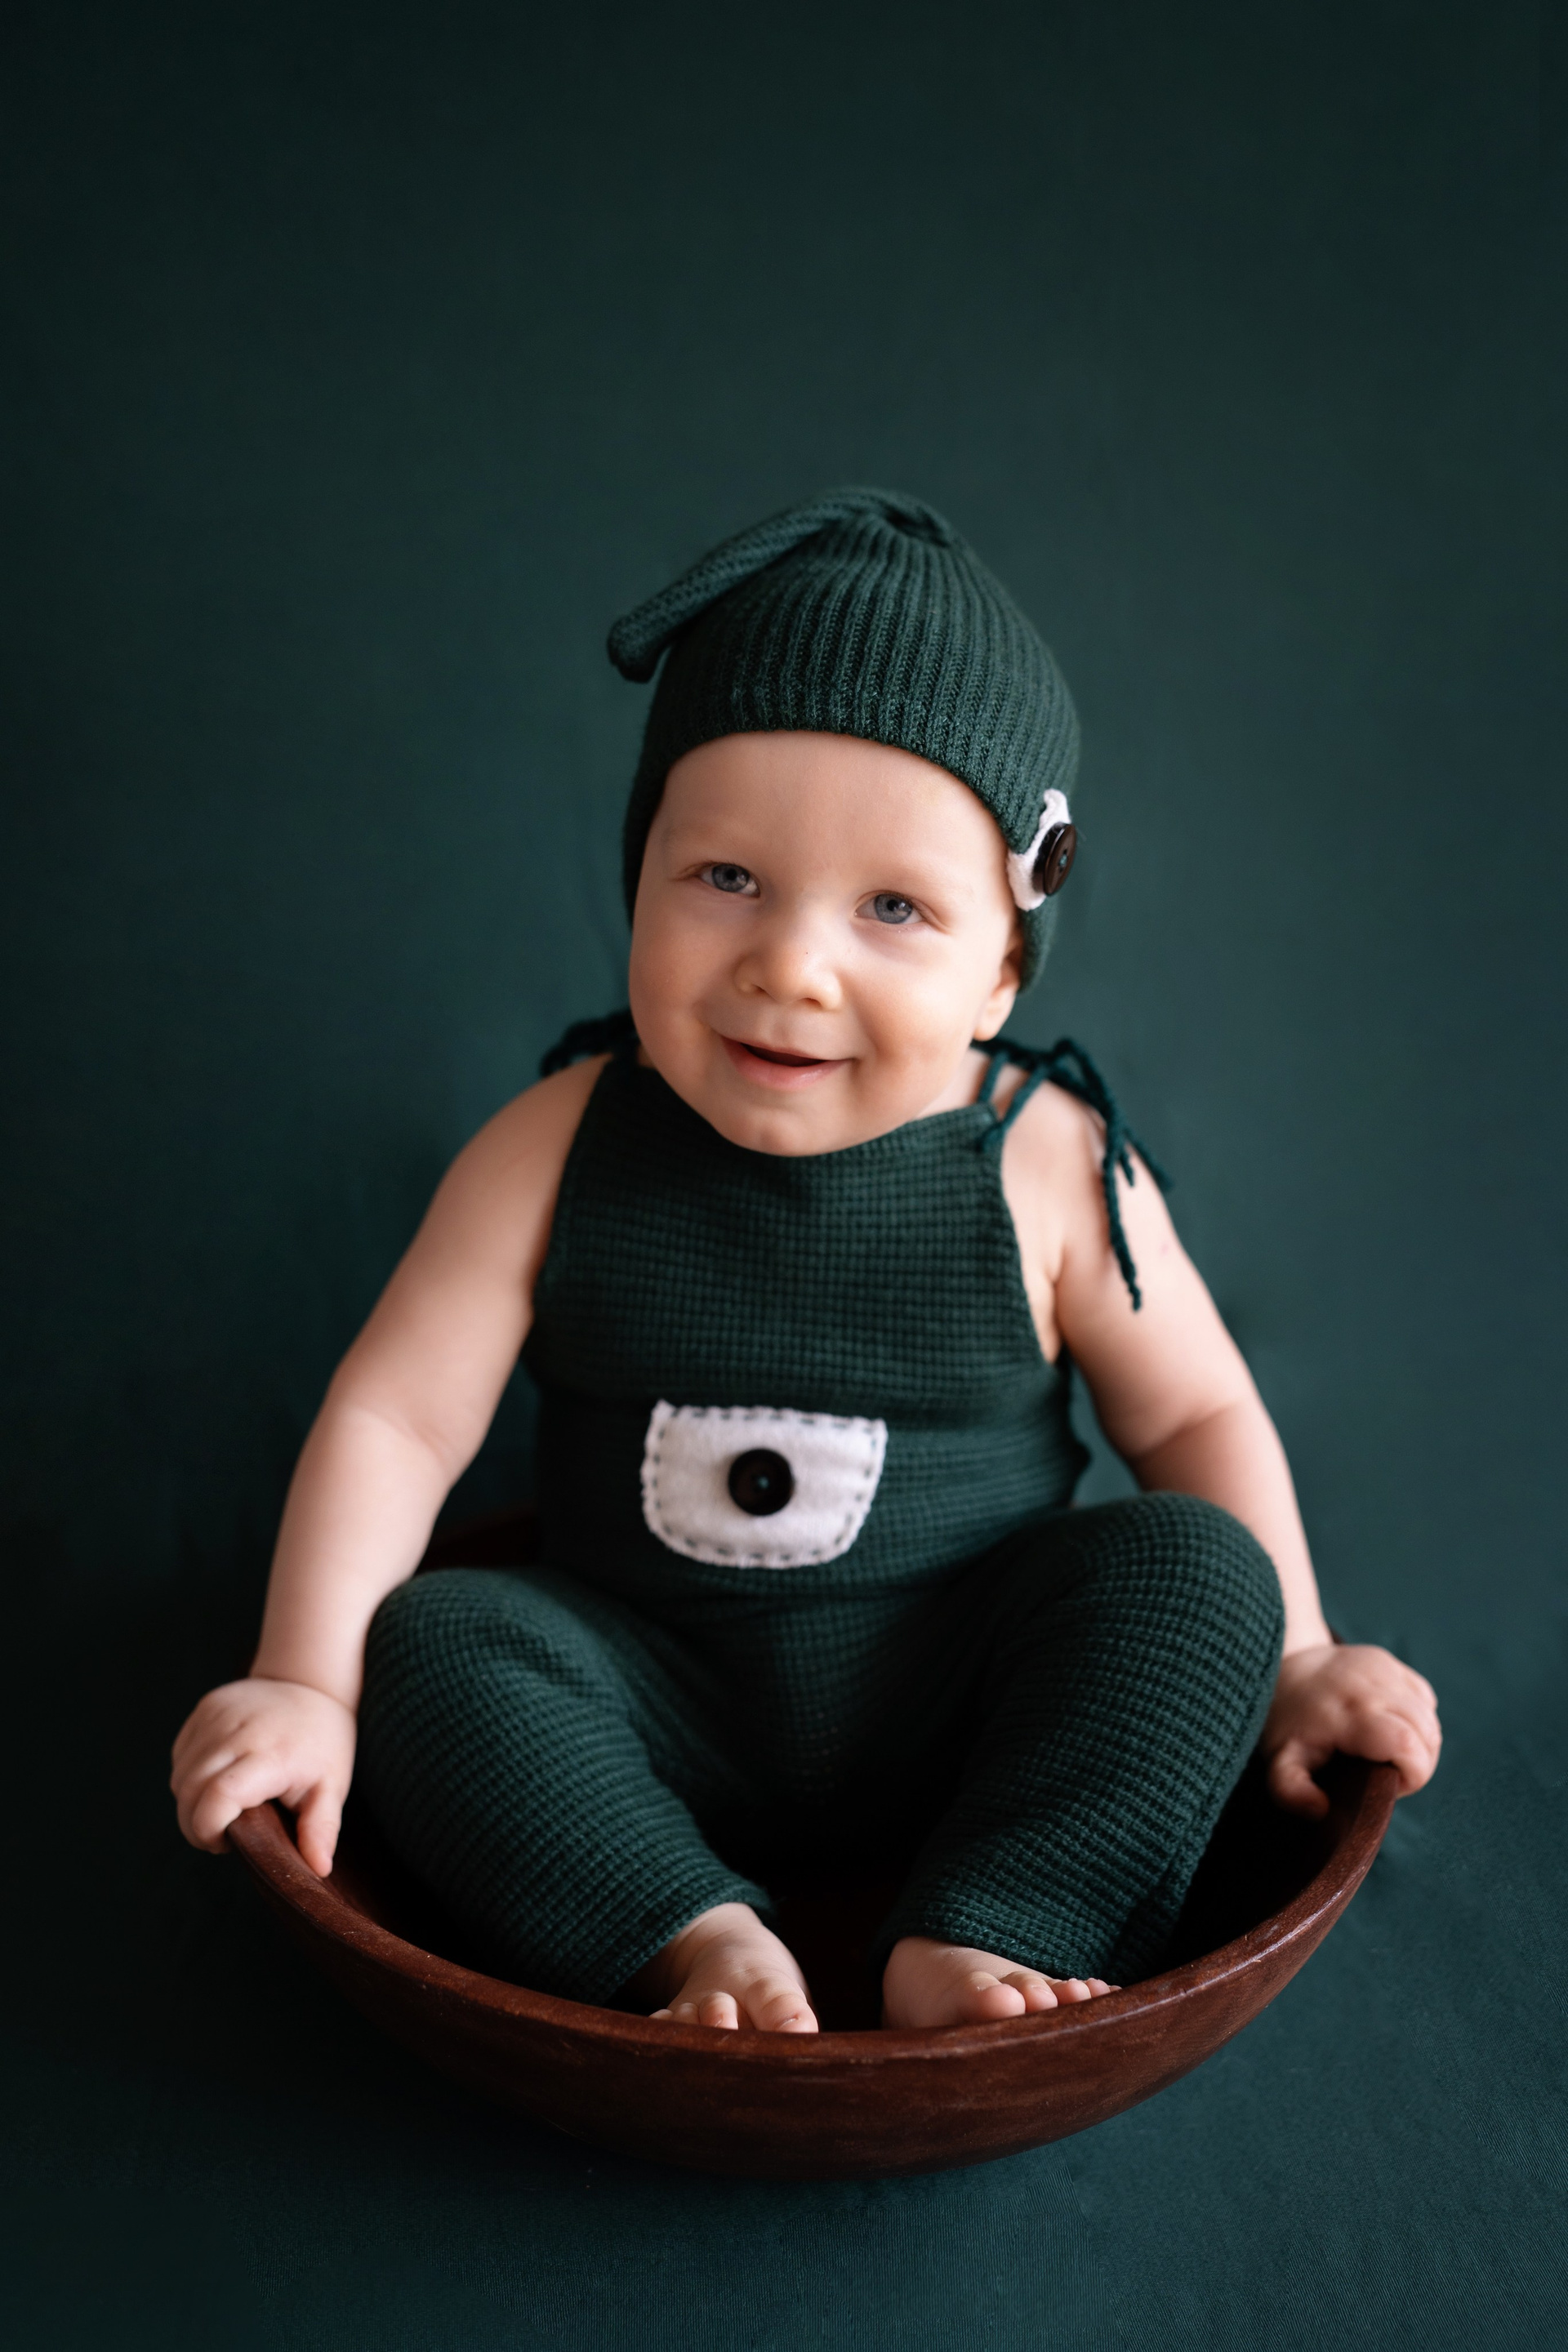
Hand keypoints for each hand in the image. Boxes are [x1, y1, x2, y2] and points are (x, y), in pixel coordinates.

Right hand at [171, 1677, 355, 1875]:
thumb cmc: (322, 1742)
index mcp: (271, 1755)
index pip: (219, 1797)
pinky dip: (189, 1777)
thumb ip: (321, 1828)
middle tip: (223, 1834)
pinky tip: (215, 1781)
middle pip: (190, 1791)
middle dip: (196, 1825)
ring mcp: (218, 1715)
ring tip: (223, 1808)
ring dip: (191, 1802)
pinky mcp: (206, 1707)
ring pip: (180, 1776)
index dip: (209, 1830)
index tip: (227, 1844)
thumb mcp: (331, 1787)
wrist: (310, 1684)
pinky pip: (180, 1756)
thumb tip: (319, 1869)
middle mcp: (239, 1731)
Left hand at [1261, 1642, 1440, 1816]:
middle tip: (1390, 1774)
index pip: (1408, 1744)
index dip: (1412, 1774)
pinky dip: (1420, 1718)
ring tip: (1392, 1755)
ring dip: (1423, 1743)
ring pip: (1429, 1716)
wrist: (1281, 1667)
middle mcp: (1372, 1685)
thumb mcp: (1278, 1761)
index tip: (1390, 1783)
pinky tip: (1394, 1729)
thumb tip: (1320, 1810)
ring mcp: (1383, 1668)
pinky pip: (1423, 1697)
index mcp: (1350, 1712)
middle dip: (1420, 1764)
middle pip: (1427, 1733)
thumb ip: (1291, 1792)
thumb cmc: (1284, 1722)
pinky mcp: (1388, 1661)